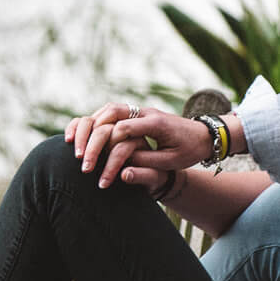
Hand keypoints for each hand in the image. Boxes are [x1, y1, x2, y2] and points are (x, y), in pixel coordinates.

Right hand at [65, 103, 211, 189]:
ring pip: (108, 109)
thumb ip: (147, 164)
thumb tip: (123, 172)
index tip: (97, 160)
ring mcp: (139, 110)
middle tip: (81, 156)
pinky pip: (111, 111)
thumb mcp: (171, 162)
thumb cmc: (188, 150)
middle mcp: (145, 112)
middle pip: (111, 112)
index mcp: (156, 123)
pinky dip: (95, 120)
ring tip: (76, 144)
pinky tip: (83, 133)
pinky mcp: (135, 113)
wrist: (203, 135)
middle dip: (93, 134)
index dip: (108, 142)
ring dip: (91, 125)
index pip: (125, 126)